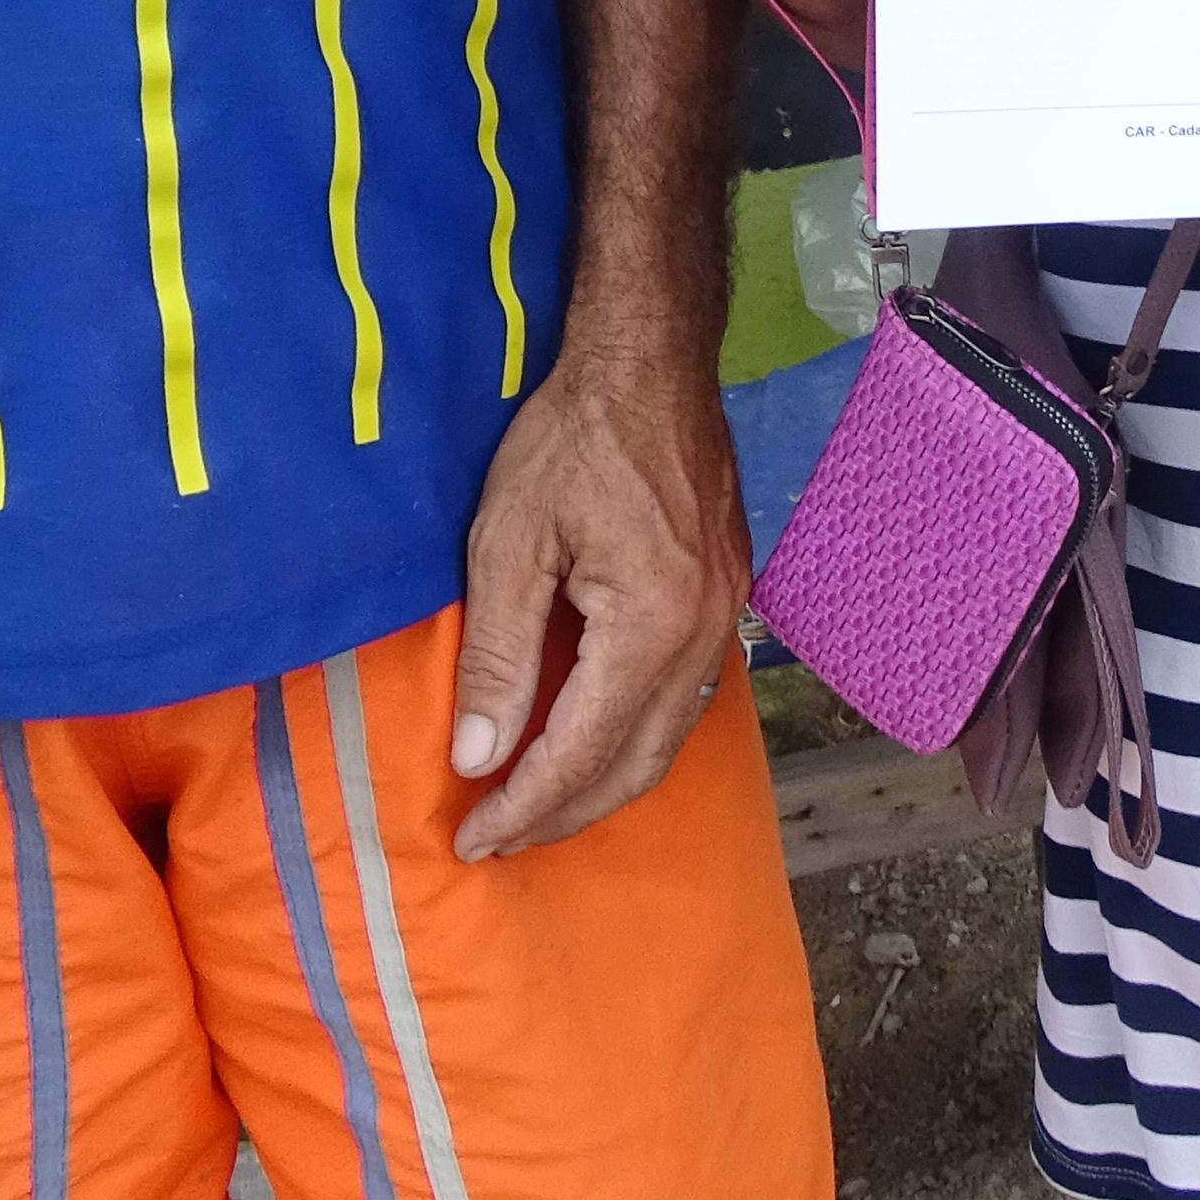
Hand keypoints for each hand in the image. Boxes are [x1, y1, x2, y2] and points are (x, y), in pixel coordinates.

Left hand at [449, 339, 749, 859]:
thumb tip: (476, 755)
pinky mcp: (728, 595)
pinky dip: (640, 740)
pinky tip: (598, 741)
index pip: (581, 751)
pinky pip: (689, 698)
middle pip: (637, 764)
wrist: (651, 359)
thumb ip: (496, 654)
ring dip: (605, 784)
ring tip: (540, 806)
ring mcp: (727, 614)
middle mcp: (703, 632)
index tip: (471, 840)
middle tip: (498, 838)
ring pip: (672, 739)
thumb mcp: (508, 539)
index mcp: (650, 623)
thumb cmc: (572, 436)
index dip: (522, 805)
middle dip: (564, 814)